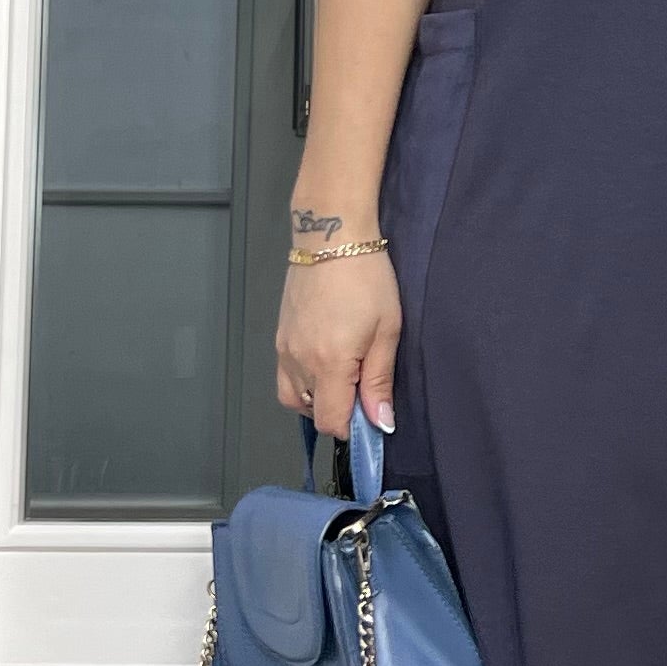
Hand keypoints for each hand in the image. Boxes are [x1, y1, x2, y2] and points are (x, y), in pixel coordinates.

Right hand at [275, 249, 401, 437]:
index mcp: (328, 363)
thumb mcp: (387, 330)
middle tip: (361, 385)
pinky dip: (304, 381)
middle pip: (311, 413)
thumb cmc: (366, 278)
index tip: (370, 415)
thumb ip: (379, 381)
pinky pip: (286, 376)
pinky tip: (327, 360)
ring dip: (318, 398)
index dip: (352, 428)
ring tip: (344, 373)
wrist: (331, 236)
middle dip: (337, 411)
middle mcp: (299, 361)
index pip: (330, 422)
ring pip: (294, 398)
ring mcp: (284, 349)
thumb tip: (380, 423)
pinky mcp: (279, 337)